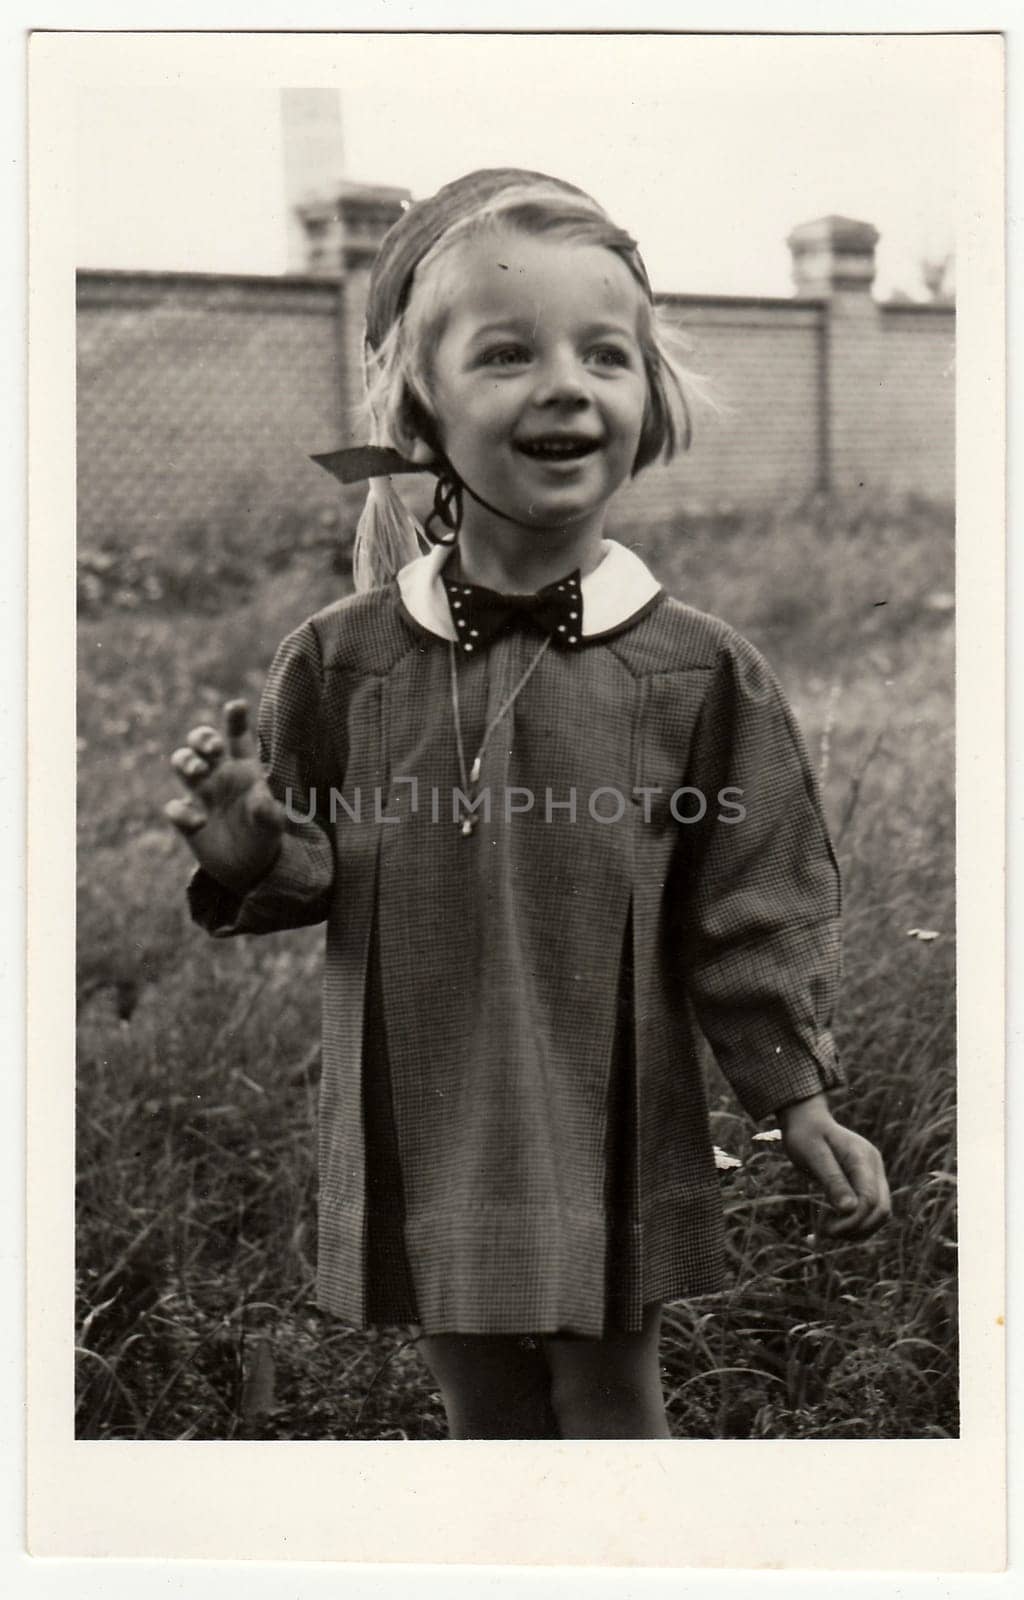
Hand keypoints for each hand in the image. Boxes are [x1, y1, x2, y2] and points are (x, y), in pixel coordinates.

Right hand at [164, 700, 285, 893]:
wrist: (250, 867)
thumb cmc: (264, 835)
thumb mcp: (272, 824)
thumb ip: (268, 810)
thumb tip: (262, 797)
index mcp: (244, 769)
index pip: (237, 737)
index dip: (235, 719)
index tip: (237, 705)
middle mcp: (219, 775)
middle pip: (201, 742)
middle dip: (202, 739)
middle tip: (214, 749)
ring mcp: (201, 795)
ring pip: (182, 763)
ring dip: (187, 762)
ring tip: (199, 773)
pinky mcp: (187, 819)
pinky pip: (176, 808)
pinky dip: (183, 812)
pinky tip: (200, 823)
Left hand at [778, 1093, 891, 1240]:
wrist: (806, 1121)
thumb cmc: (805, 1135)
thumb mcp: (813, 1155)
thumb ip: (832, 1180)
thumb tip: (849, 1209)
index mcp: (863, 1158)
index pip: (870, 1200)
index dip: (852, 1221)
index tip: (826, 1229)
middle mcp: (874, 1167)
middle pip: (881, 1211)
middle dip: (855, 1229)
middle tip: (824, 1232)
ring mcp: (872, 1176)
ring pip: (878, 1215)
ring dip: (855, 1230)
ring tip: (825, 1230)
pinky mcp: (865, 1184)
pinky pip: (867, 1211)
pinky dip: (852, 1224)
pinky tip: (828, 1226)